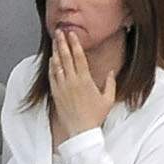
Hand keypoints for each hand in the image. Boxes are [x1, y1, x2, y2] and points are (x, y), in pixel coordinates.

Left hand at [44, 31, 115, 145]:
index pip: (79, 57)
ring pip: (57, 65)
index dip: (75, 44)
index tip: (72, 34)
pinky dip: (52, 66)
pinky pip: (52, 76)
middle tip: (59, 31)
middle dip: (63, 42)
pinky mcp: (56, 94)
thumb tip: (111, 72)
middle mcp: (72, 81)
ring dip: (56, 51)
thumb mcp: (108, 100)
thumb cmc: (95, 117)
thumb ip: (110, 83)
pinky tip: (52, 59)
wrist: (81, 132)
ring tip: (55, 41)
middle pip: (66, 57)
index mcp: (85, 80)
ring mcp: (63, 87)